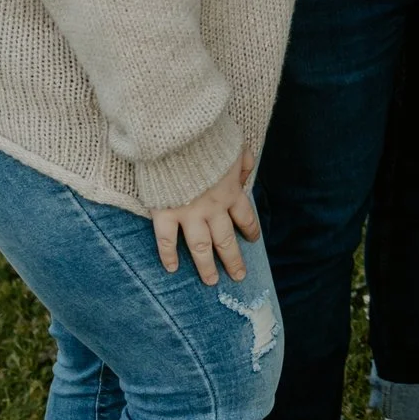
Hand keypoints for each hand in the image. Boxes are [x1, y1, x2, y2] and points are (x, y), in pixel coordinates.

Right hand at [151, 148, 259, 284]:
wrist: (180, 138)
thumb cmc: (209, 139)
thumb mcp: (236, 147)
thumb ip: (243, 163)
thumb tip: (247, 174)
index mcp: (231, 191)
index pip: (245, 217)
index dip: (250, 229)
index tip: (253, 240)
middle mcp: (213, 208)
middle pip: (226, 240)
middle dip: (233, 259)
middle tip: (239, 276)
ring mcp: (188, 213)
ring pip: (201, 247)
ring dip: (206, 266)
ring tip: (212, 281)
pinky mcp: (165, 212)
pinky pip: (166, 240)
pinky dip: (168, 255)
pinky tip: (172, 268)